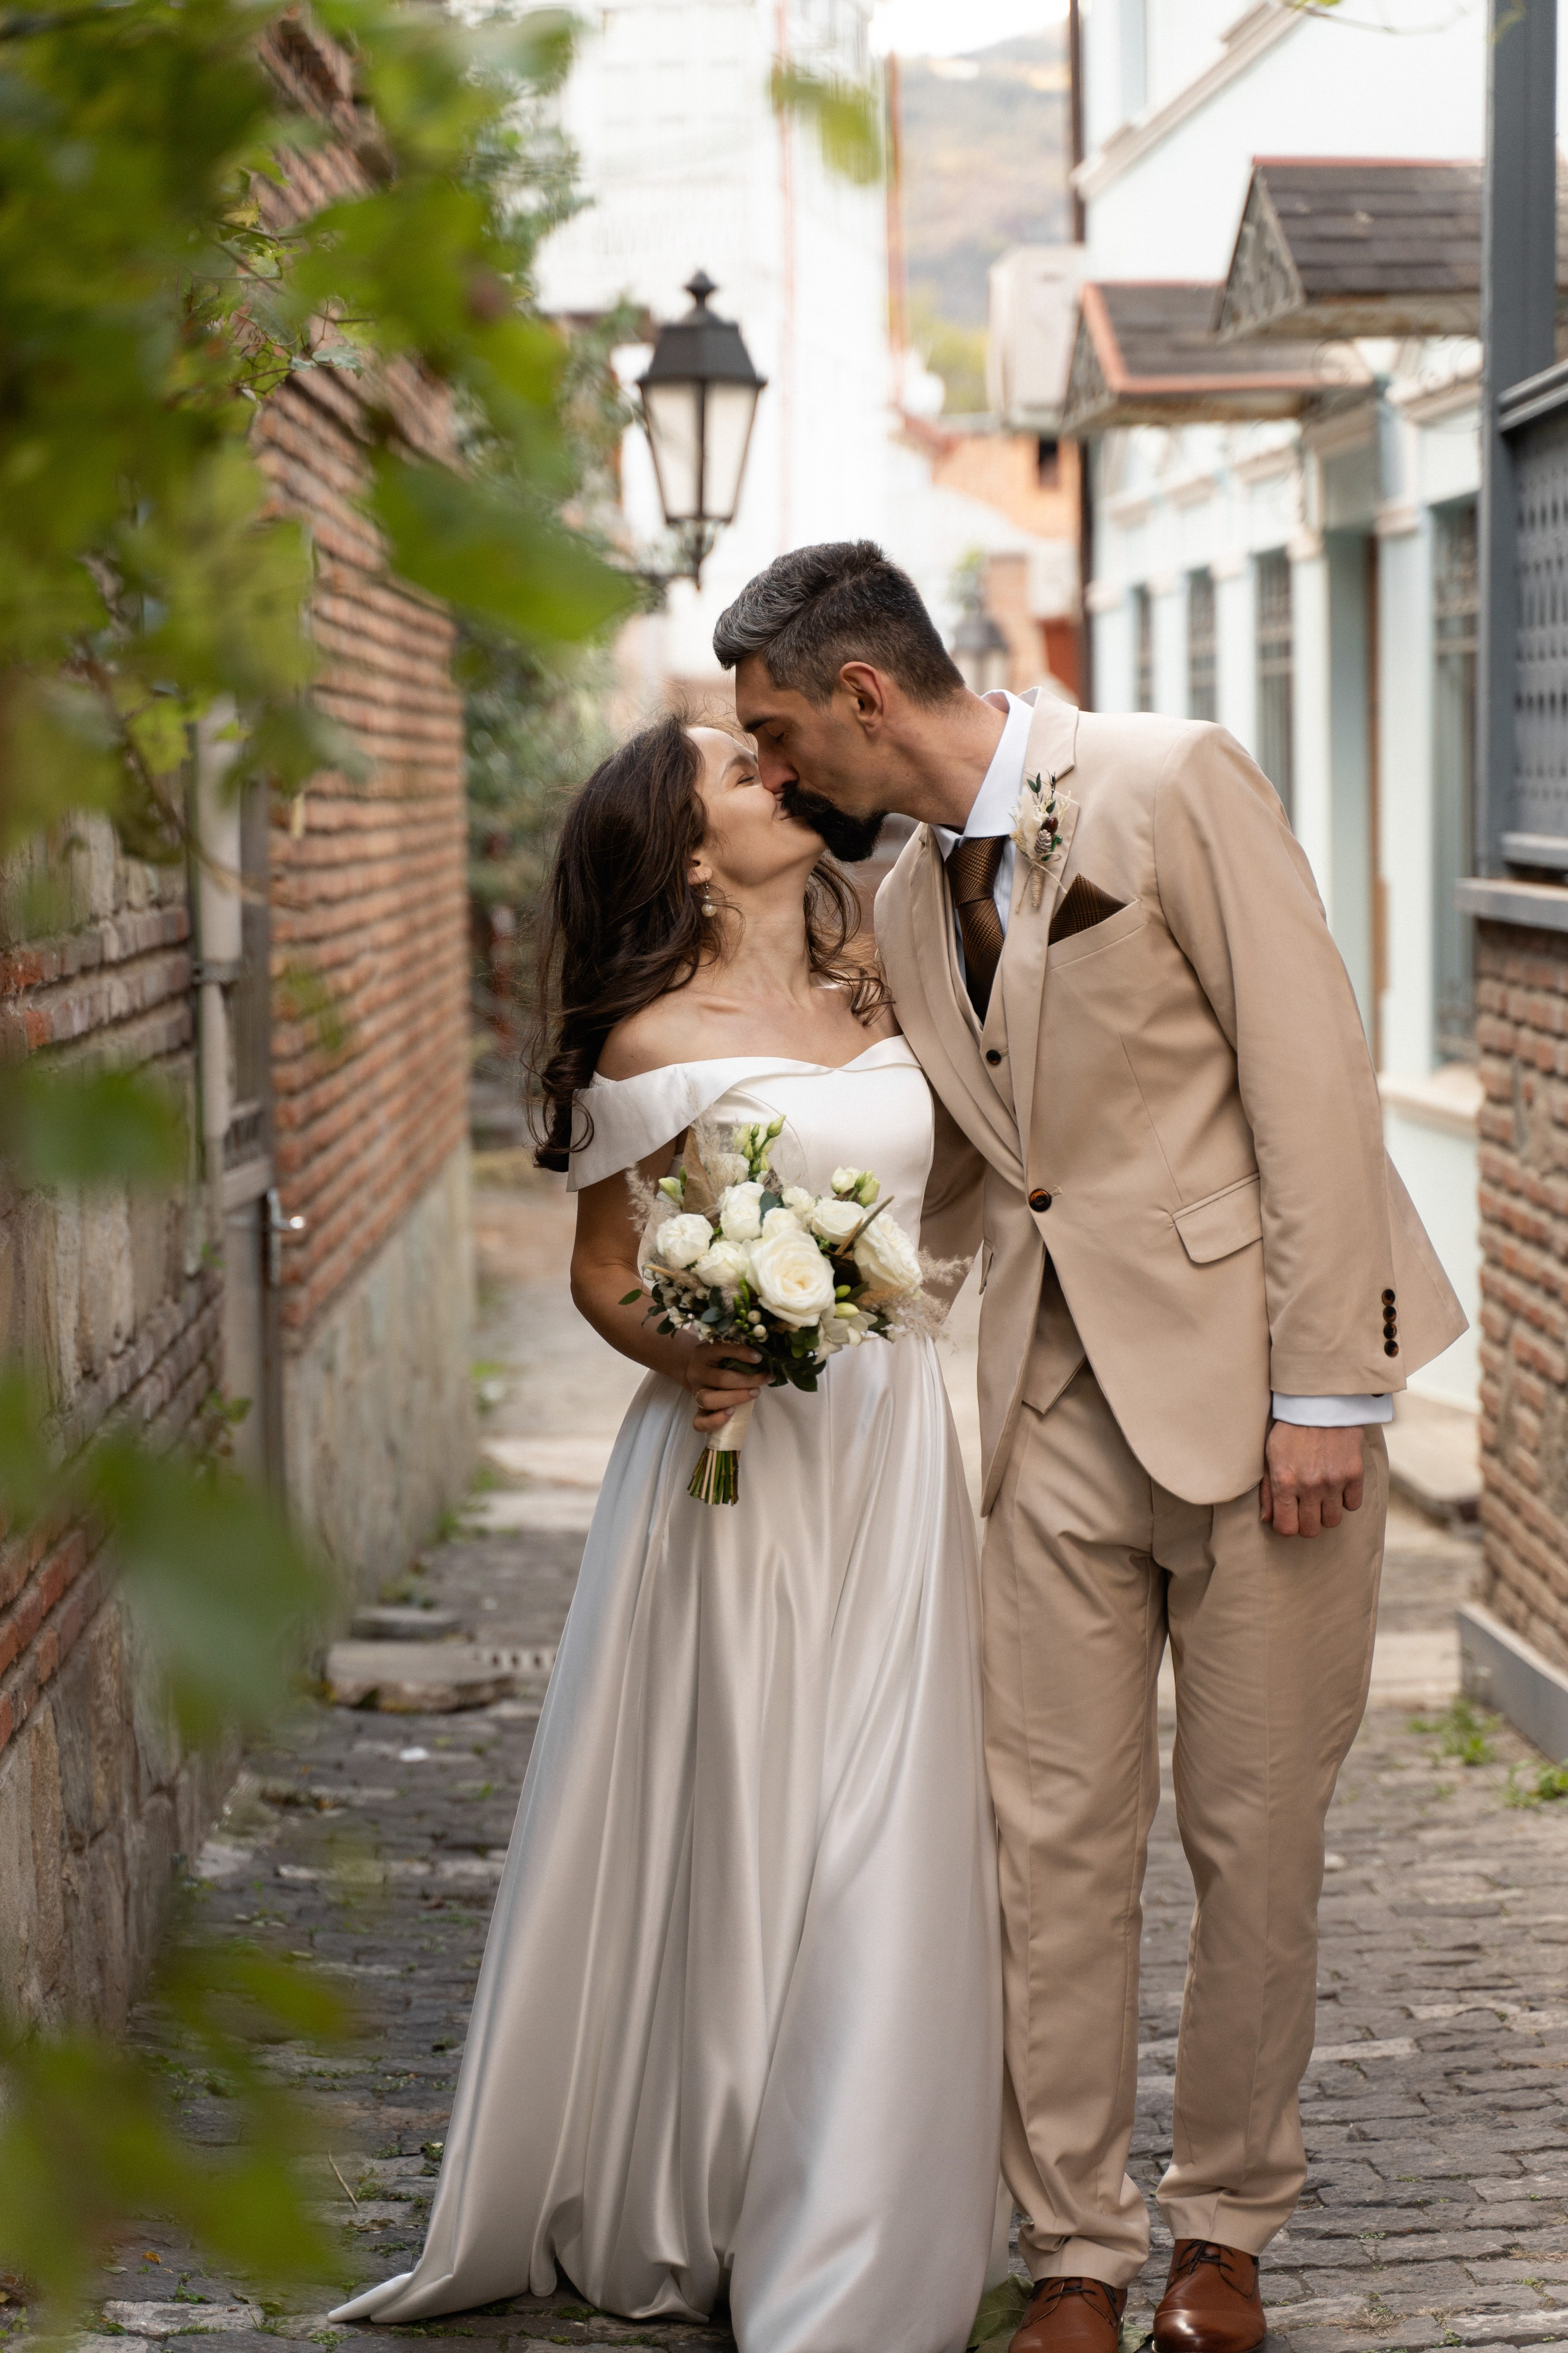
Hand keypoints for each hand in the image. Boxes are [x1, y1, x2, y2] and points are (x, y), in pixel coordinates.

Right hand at [677, 1336, 765, 1433]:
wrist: (700, 1372)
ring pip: (709, 1400)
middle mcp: (697, 1372)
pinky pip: (700, 1422)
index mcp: (704, 1352)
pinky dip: (715, 1421)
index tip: (759, 1358)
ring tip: (754, 1394)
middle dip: (747, 1381)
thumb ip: (741, 1352)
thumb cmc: (720, 1360)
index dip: (740, 1353)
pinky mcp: (697, 1410)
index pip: (721, 1349)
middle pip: (720, 1379)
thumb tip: (766, 1357)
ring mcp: (695, 1393)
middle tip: (764, 1379)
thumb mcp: (727, 1351)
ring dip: (735, 1398)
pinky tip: (731, 1413)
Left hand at [1259, 1420, 1364, 1538]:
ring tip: (1321, 1497)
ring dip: (1326, 1513)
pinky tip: (1338, 1486)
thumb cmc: (1290, 1429)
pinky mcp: (1354, 1474)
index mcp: (1284, 1482)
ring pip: (1332, 1521)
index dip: (1286, 1527)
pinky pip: (1353, 1505)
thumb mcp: (1270, 1455)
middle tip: (1305, 1509)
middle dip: (1306, 1523)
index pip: (1286, 1528)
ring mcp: (1333, 1481)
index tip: (1288, 1518)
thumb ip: (1268, 1489)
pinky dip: (1346, 1499)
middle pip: (1311, 1530)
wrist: (1320, 1402)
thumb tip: (1267, 1519)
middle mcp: (1309, 1486)